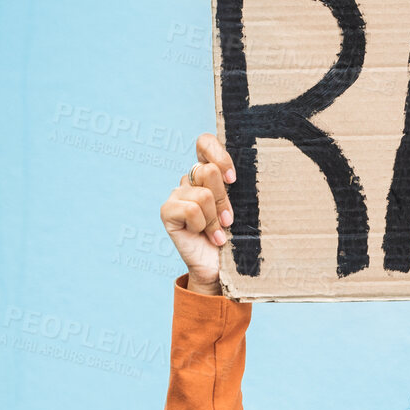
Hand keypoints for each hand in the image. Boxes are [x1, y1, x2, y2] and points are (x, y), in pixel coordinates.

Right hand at [160, 133, 235, 294]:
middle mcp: (190, 180)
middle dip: (223, 199)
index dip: (218, 154)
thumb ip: (236, 186)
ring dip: (215, 218)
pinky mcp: (167, 211)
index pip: (205, 142)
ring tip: (218, 232)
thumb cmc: (236, 235)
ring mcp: (177, 194)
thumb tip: (237, 174)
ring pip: (203, 193)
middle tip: (228, 220)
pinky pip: (191, 209)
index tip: (233, 179)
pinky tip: (206, 236)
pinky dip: (203, 225)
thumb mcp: (242, 207)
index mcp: (208, 173)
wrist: (221, 267)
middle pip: (208, 170)